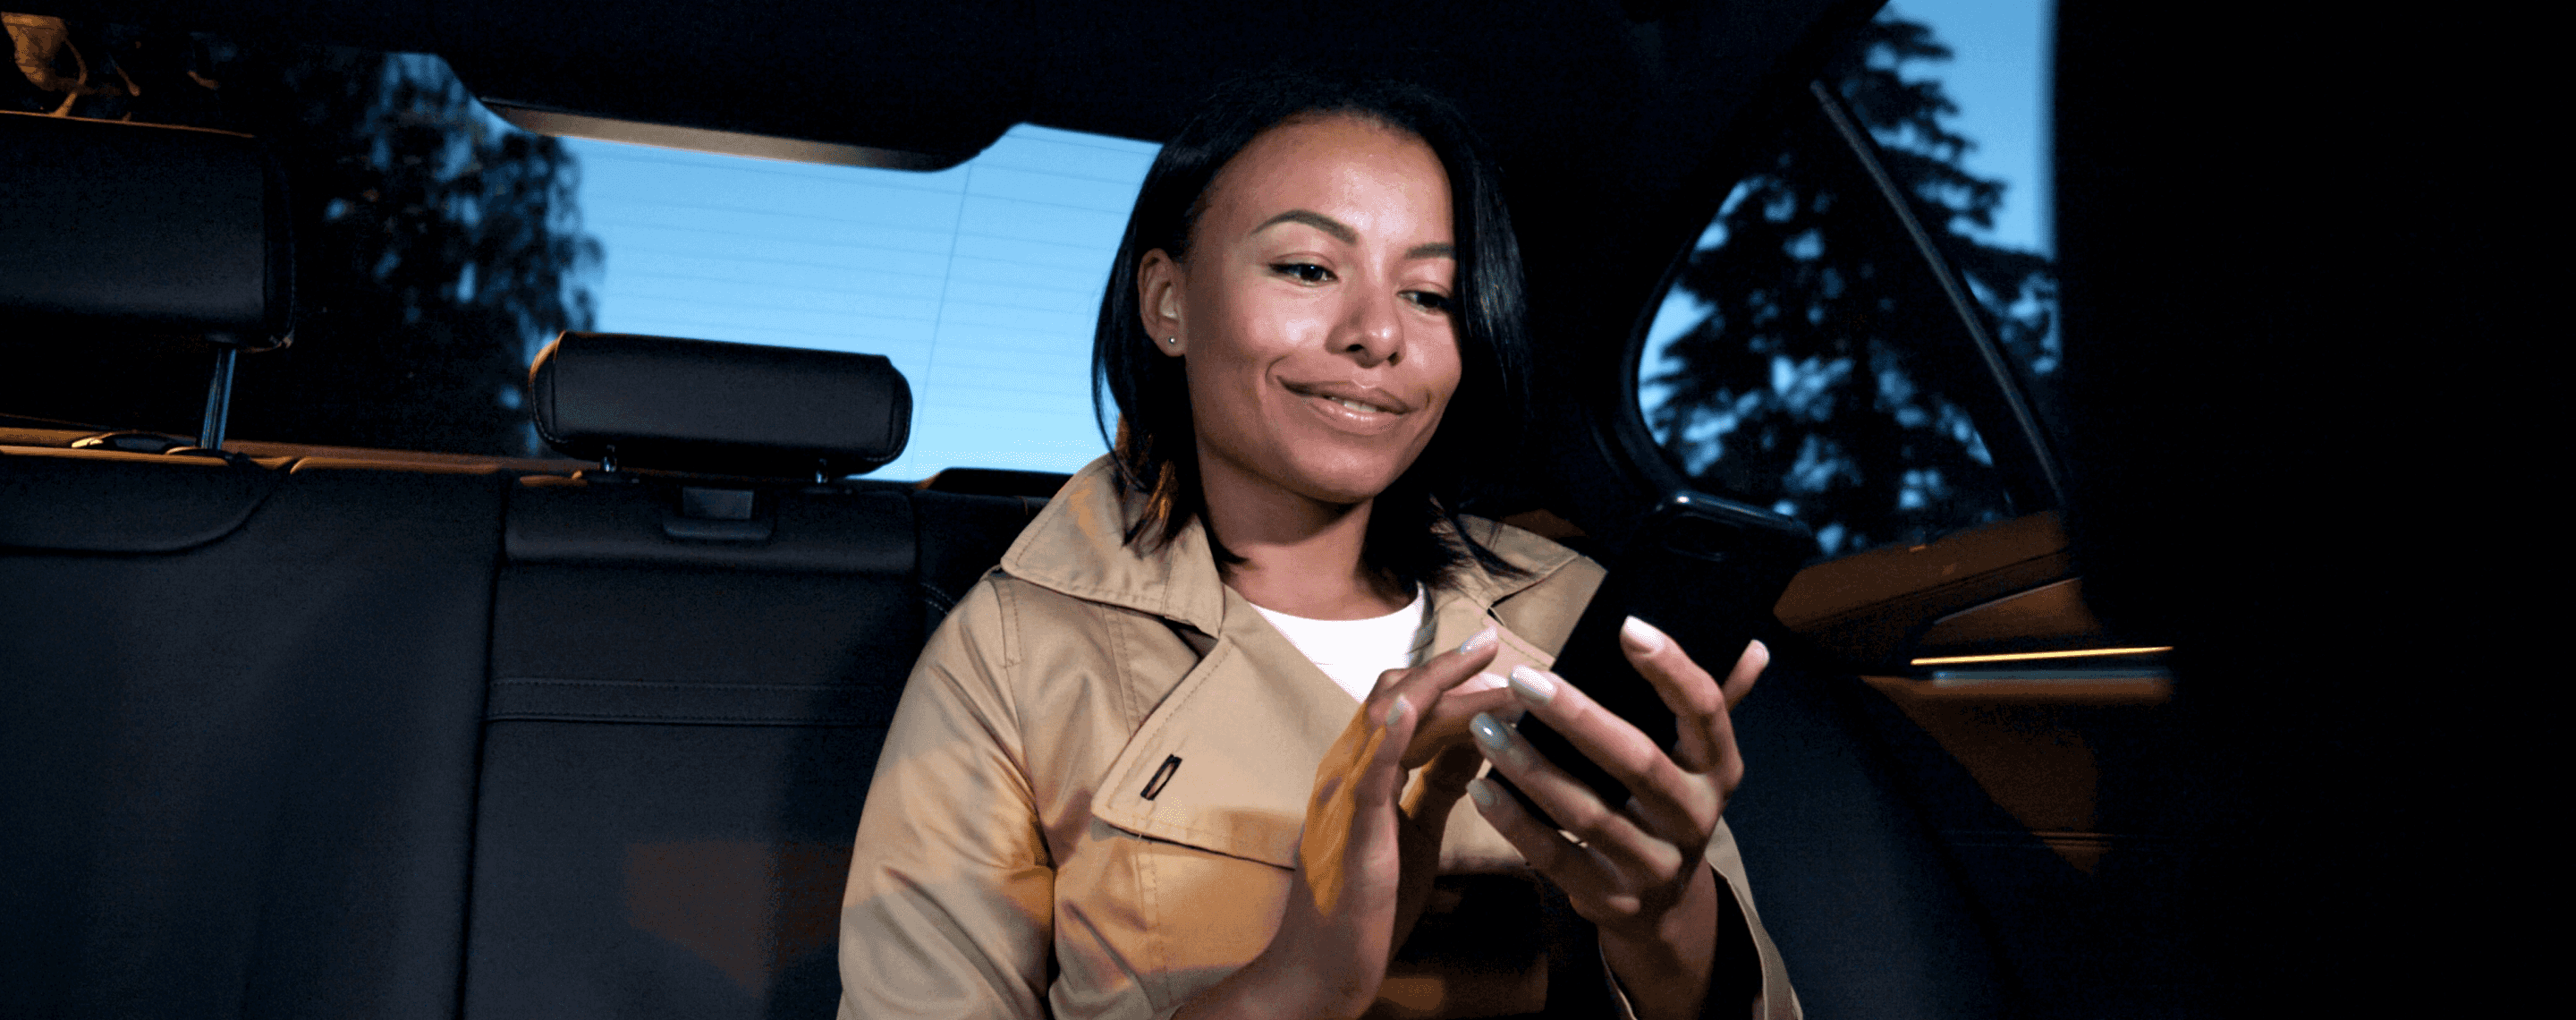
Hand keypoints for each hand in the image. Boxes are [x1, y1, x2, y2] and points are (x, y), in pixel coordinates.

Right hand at [1174, 627, 1509, 1019]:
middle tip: (1494, 642)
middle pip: (1396, 697)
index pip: (1404, 705)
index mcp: (1362, 774)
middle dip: (1448, 668)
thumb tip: (1472, 739)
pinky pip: (1370, 775)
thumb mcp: (1412, 831)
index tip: (1490, 656)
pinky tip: (1413, 709)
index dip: (1446, 677)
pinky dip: (1390, 737)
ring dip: (1439, 686)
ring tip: (1484, 663)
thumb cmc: (1365, 905)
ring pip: (1388, 721)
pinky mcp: (1353, 831)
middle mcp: (1347, 771)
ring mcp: (1346, 797)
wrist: (1321, 970)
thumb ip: (1435, 785)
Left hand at [1463, 618, 1767, 1019]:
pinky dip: (1515, 822)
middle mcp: (1694, 818)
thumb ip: (1713, 702)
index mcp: (1719, 770)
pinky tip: (1482, 787)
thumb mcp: (1698, 762)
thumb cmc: (1668, 807)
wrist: (1664, 908)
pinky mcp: (1612, 899)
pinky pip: (1556, 857)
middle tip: (1524, 678)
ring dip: (1531, 767)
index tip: (1627, 626)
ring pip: (1588, 812)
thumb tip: (1752, 646)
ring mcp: (1655, 865)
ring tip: (1485, 727)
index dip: (1672, 670)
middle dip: (1578, 717)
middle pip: (1638, 761)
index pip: (1706, 712)